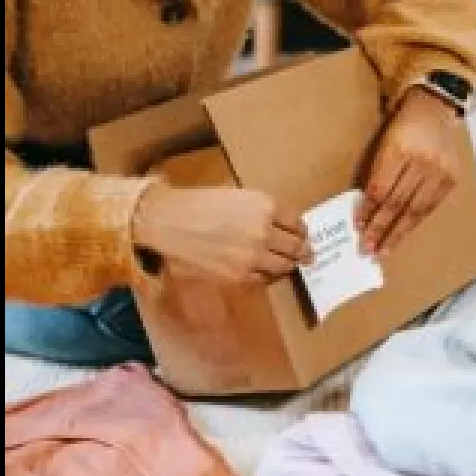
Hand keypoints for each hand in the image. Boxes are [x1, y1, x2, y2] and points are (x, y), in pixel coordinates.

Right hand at [132, 184, 311, 282]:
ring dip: (287, 266)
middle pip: (296, 247)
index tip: (303, 236)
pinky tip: (263, 272)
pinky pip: (263, 280)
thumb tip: (279, 225)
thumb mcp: (236, 196)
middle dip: (302, 251)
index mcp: (266, 206)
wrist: (168, 222)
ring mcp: (253, 256)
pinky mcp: (239, 275)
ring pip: (283, 266)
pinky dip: (266, 276)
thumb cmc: (197, 204)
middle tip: (307, 256)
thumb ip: (260, 210)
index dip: (302, 231)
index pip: (297, 223)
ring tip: (288, 265)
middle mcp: (264, 231)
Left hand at [357, 87, 460, 254]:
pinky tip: (403, 233)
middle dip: (380, 228)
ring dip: (398, 233)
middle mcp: (421, 161)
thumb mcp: (384, 142)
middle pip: (397, 202)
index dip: (368, 210)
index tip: (358, 227)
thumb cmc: (403, 126)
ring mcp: (439, 171)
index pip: (380, 188)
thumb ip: (376, 172)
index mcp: (399, 148)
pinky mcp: (451, 179)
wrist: (436, 109)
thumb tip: (366, 208)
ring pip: (415, 210)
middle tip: (368, 249)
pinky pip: (430, 207)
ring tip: (384, 249)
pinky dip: (415, 222)